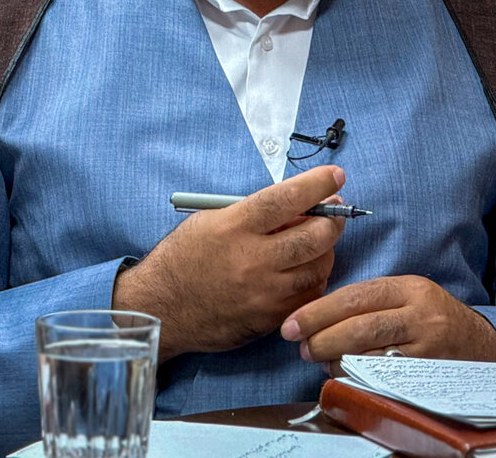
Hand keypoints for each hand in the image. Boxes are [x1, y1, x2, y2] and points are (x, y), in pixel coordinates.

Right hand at [112, 165, 346, 361]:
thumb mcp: (211, 220)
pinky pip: (308, 296)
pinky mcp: (269, 319)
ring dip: (324, 251)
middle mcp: (253, 259)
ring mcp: (263, 293)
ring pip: (318, 267)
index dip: (318, 184)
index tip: (335, 176)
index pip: (287, 198)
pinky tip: (302, 270)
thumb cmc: (184, 257)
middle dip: (332, 220)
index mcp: (235, 226)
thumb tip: (298, 207)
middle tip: (332, 212)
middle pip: (315, 235)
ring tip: (313, 243)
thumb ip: (254, 213)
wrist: (161, 308)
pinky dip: (312, 279)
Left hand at [280, 275, 495, 372]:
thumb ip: (369, 301)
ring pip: (372, 354)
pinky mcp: (429, 372)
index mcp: (409, 288)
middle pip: (361, 325)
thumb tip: (318, 317)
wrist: (479, 343)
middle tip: (301, 346)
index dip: (319, 310)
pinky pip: (386, 376)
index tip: (293, 323)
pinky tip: (345, 373)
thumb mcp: (407, 296)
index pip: (356, 296)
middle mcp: (420, 313)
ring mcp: (427, 345)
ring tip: (320, 360)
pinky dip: (359, 375)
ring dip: (337, 359)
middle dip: (322, 336)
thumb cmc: (431, 318)